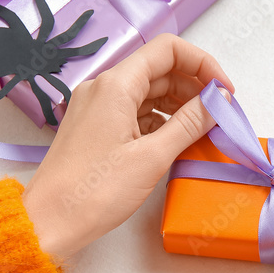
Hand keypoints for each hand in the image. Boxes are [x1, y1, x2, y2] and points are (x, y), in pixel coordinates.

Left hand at [22, 34, 232, 258]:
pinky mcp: (98, 128)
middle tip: (221, 115)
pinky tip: (179, 141)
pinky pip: (137, 112)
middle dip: (195, 87)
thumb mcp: (152, 157)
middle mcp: (104, 88)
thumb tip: (219, 100)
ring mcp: (99, 108)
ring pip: (150, 92)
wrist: (49, 222)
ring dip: (181, 105)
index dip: (202, 64)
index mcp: (115, 85)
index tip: (224, 91)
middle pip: (160, 70)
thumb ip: (190, 123)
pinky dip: (162, 121)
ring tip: (205, 130)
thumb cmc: (95, 192)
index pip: (168, 50)